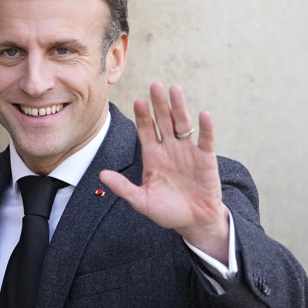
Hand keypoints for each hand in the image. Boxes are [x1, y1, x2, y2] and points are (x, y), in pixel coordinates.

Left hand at [99, 83, 229, 262]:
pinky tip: (203, 115)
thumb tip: (101, 175)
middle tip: (155, 85)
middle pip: (163, 121)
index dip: (143, 117)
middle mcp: (170, 149)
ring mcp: (188, 152)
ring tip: (175, 90)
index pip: (146, 130)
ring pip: (183, 125)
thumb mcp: (141, 201)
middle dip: (159, 105)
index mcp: (153, 156)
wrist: (193, 222)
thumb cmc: (167, 211)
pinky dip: (205, 128)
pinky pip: (205, 141)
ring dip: (179, 108)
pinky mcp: (206, 159)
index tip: (138, 102)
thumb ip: (123, 187)